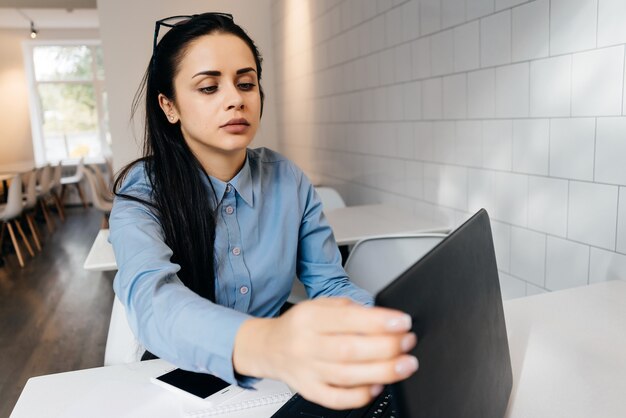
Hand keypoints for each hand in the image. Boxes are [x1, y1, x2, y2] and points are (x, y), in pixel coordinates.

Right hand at [233, 297, 417, 409]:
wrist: (270, 347)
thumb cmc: (300, 325)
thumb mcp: (320, 305)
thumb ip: (350, 310)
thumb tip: (384, 320)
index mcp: (309, 318)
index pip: (347, 319)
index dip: (379, 321)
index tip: (403, 322)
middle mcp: (306, 345)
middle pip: (350, 350)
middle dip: (387, 347)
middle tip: (408, 343)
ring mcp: (307, 371)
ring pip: (347, 376)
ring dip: (383, 371)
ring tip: (406, 365)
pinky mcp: (310, 391)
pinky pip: (337, 399)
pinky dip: (361, 395)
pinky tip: (378, 386)